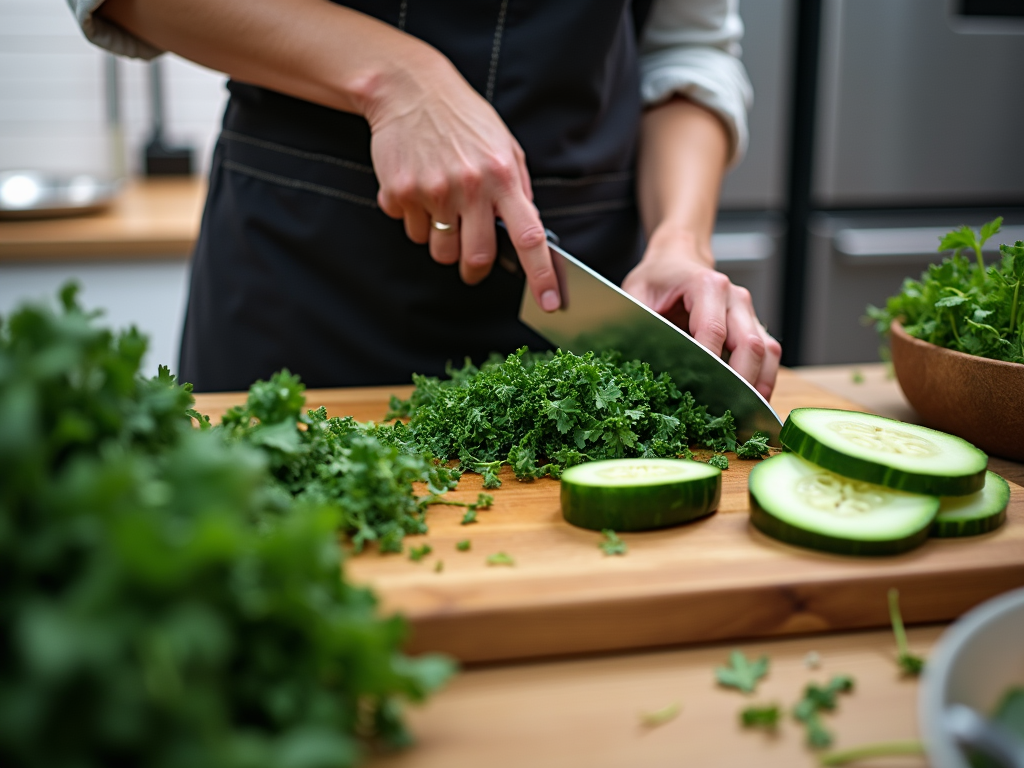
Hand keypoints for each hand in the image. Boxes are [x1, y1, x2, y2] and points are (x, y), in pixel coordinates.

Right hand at [365, 50, 559, 310]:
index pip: (529, 237)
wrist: (409, 89)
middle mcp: (470, 186)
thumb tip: (529, 234)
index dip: (541, 275)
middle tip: (472, 262)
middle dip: (475, 269)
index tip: (549, 302)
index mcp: (503, 176)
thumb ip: (518, 190)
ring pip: (440, 250)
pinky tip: (418, 188)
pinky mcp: (400, 192)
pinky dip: (415, 219)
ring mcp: (432, 191)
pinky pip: (410, 229)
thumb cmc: (463, 120)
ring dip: (442, 241)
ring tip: (441, 207)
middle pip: (477, 257)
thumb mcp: (505, 146)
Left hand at [621, 230, 780, 399]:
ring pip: (767, 350)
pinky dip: (765, 378)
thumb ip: (637, 322)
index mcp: (706, 284)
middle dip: (740, 379)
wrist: (677, 260)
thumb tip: (633, 357)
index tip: (701, 390)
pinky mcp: (754, 325)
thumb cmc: (657, 278)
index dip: (709, 362)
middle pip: (748, 343)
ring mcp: (748, 311)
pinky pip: (769, 353)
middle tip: (726, 410)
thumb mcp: (636, 292)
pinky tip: (754, 400)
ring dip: (759, 382)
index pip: (713, 329)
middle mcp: (734, 297)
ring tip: (748, 413)